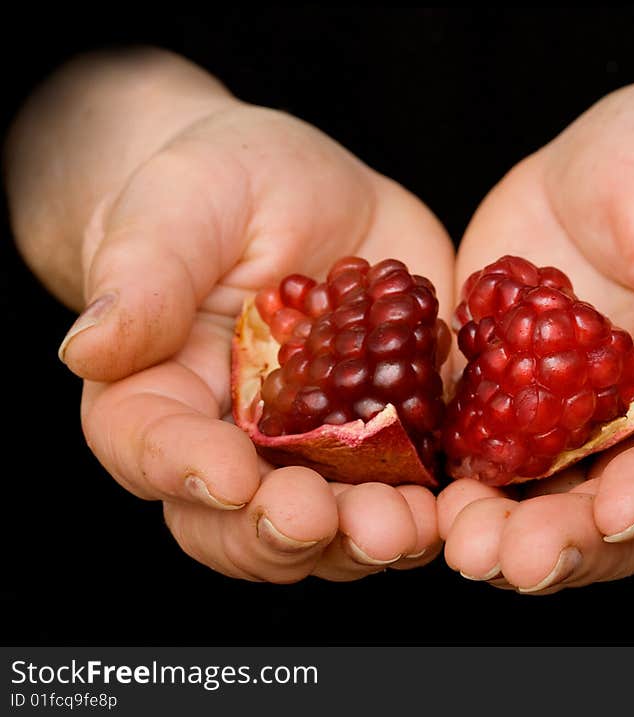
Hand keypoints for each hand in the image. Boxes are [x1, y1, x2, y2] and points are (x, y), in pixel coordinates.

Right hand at [6, 50, 453, 581]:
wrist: (301, 190)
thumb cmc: (216, 188)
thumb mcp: (178, 208)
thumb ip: (141, 277)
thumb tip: (87, 347)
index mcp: (160, 391)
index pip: (151, 447)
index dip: (185, 472)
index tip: (231, 477)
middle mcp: (233, 438)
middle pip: (239, 518)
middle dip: (283, 529)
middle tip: (323, 519)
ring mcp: (315, 443)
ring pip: (327, 522)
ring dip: (363, 535)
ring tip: (402, 526)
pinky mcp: (388, 427)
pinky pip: (405, 482)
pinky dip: (428, 502)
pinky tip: (455, 498)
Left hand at [438, 38, 633, 592]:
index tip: (615, 513)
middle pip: (616, 503)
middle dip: (564, 541)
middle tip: (505, 559)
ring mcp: (574, 407)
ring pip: (544, 490)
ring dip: (499, 525)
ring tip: (452, 540)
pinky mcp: (510, 381)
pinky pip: (482, 438)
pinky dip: (453, 470)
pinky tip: (413, 485)